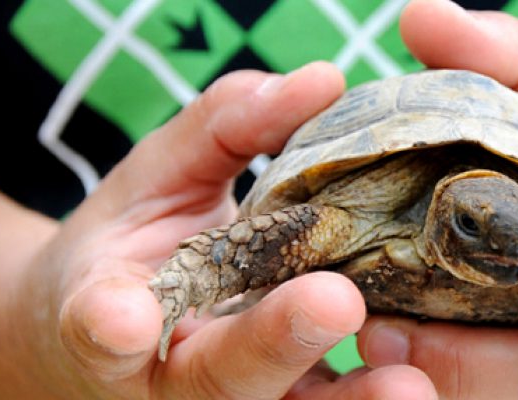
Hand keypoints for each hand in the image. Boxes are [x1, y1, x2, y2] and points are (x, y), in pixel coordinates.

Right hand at [11, 62, 434, 398]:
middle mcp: (170, 378)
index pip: (97, 325)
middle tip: (334, 302)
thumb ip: (226, 129)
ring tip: (405, 384)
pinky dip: (370, 394)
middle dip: (272, 345)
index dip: (109, 325)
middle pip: (215, 378)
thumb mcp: (162, 175)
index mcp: (112, 316)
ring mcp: (233, 399)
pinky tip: (420, 380)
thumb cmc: (141, 240)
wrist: (133, 320)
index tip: (123, 316)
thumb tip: (318, 81)